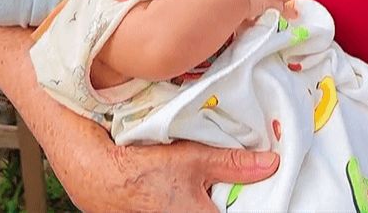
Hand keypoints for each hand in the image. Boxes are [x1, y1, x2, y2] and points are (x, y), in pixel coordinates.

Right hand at [58, 139, 278, 211]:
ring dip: (208, 201)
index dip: (250, 200)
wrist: (97, 176)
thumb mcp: (194, 160)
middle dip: (227, 198)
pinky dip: (191, 201)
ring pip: (203, 209)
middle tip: (237, 181)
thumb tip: (270, 164)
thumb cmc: (141, 171)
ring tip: (205, 185)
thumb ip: (233, 164)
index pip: (241, 210)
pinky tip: (185, 189)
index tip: (259, 190)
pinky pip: (186, 209)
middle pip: (219, 209)